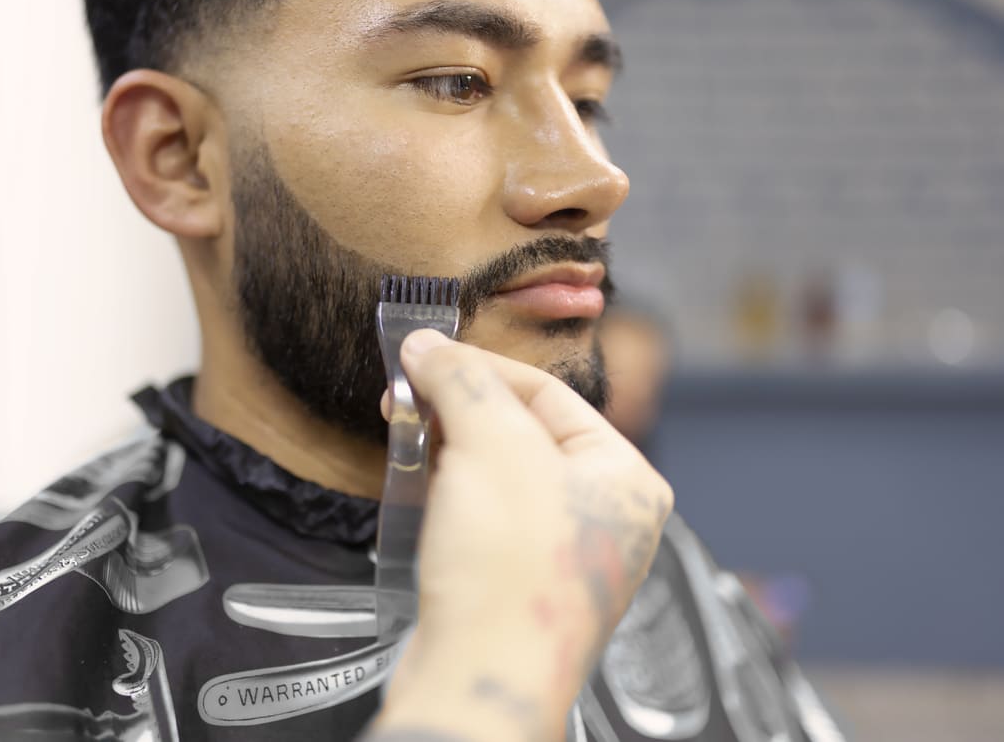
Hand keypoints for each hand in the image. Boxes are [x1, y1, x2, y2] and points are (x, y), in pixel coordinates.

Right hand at [371, 329, 671, 741]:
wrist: (479, 684)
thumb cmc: (510, 575)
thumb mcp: (491, 447)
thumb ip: (462, 382)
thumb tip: (427, 346)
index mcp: (626, 478)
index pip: (549, 393)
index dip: (480, 367)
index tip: (424, 355)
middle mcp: (604, 517)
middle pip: (523, 431)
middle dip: (461, 408)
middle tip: (406, 395)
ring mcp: (562, 555)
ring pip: (499, 473)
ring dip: (450, 448)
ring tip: (405, 435)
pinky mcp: (518, 586)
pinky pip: (485, 517)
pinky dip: (450, 493)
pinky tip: (418, 486)